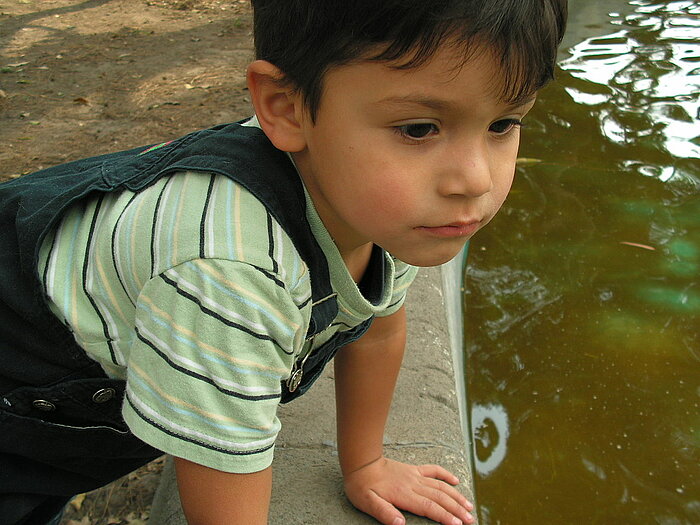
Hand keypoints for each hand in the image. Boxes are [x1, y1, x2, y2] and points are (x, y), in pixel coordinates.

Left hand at [343, 457, 474, 524]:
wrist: (360, 463)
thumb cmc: (362, 486)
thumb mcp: (368, 503)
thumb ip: (384, 513)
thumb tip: (400, 524)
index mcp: (404, 494)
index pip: (430, 507)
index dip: (445, 516)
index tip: (458, 524)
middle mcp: (413, 484)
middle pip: (440, 497)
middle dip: (457, 509)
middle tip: (470, 519)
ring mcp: (415, 476)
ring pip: (440, 485)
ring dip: (456, 496)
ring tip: (468, 506)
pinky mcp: (413, 470)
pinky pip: (433, 470)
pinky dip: (446, 475)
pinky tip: (455, 481)